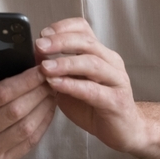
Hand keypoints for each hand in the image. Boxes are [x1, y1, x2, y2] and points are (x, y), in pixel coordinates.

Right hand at [0, 38, 55, 158]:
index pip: (0, 94)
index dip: (24, 81)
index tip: (41, 67)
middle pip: (17, 111)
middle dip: (39, 91)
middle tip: (52, 75)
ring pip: (26, 128)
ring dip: (44, 107)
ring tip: (53, 89)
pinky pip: (28, 144)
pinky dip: (42, 125)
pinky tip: (48, 108)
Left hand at [36, 18, 146, 154]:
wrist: (124, 130)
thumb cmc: (95, 106)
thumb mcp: (71, 84)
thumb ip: (57, 70)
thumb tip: (35, 56)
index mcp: (100, 53)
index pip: (83, 29)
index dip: (63, 28)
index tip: (43, 33)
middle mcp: (111, 62)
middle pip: (86, 42)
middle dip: (61, 42)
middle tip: (40, 46)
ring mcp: (116, 80)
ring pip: (92, 63)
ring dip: (65, 63)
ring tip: (45, 66)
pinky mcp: (116, 101)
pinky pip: (93, 90)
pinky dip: (73, 85)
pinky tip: (56, 84)